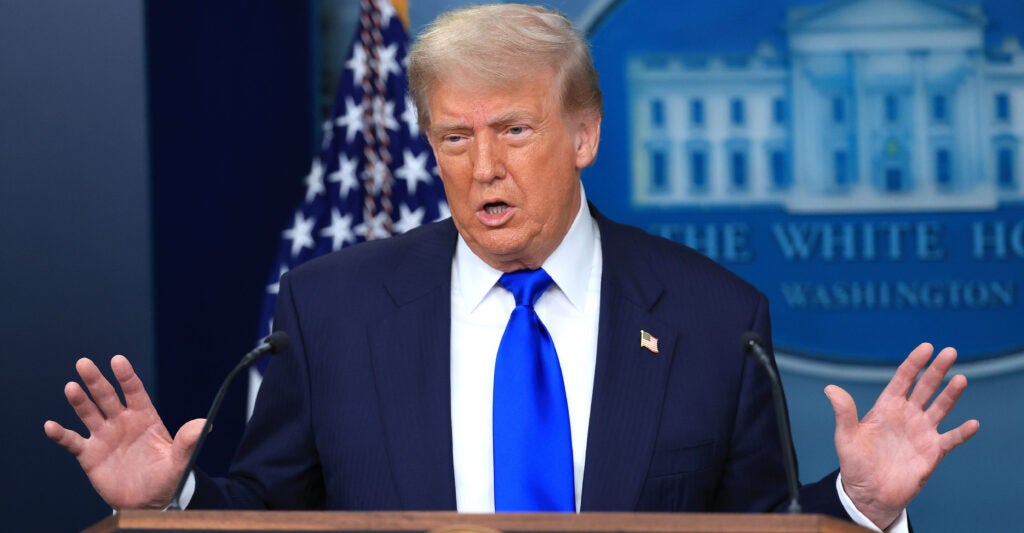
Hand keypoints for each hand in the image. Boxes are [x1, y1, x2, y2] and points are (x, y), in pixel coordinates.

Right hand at [43, 355, 205, 509]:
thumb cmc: (166, 477)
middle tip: (84, 363)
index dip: (126, 376)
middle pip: (106, 396)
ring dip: (79, 401)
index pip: (134, 391)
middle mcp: (122, 422)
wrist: (148, 501)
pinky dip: (61, 434)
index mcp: (144, 417)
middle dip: (96, 380)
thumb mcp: (180, 460)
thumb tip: (205, 424)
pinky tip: (50, 426)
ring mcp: (104, 436)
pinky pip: (72, 441)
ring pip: (89, 413)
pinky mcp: (90, 454)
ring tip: (71, 387)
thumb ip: (188, 441)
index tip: (117, 360)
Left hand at [826, 343, 979, 529]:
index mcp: (887, 407)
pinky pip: (950, 439)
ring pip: (940, 408)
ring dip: (951, 394)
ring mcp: (921, 432)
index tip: (926, 347)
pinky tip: (972, 424)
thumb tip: (830, 388)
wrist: (869, 493)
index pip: (903, 379)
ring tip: (961, 379)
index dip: (914, 363)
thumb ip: (844, 412)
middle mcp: (907, 415)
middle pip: (925, 387)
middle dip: (936, 370)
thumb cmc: (855, 463)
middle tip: (949, 352)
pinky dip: (961, 432)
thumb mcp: (846, 436)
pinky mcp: (932, 452)